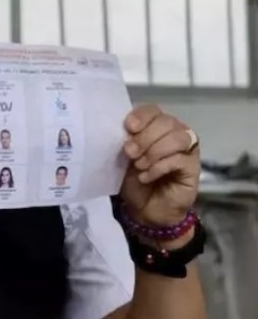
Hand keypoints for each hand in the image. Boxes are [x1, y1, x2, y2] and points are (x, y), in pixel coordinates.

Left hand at [119, 104, 200, 226]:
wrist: (146, 208)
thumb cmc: (134, 180)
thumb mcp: (124, 158)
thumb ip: (126, 141)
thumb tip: (124, 131)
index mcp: (155, 126)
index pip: (153, 110)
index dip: (142, 116)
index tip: (128, 127)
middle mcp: (174, 132)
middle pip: (166, 122)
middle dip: (145, 137)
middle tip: (130, 153)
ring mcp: (187, 149)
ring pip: (177, 138)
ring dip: (154, 152)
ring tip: (139, 166)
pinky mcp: (193, 167)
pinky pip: (180, 159)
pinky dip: (159, 167)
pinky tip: (147, 176)